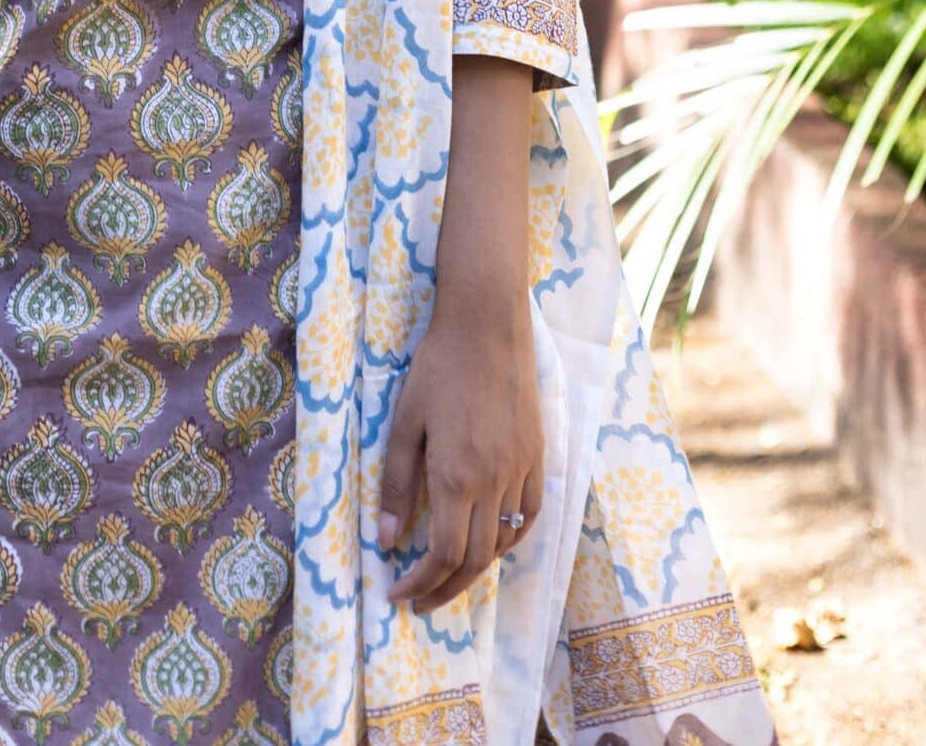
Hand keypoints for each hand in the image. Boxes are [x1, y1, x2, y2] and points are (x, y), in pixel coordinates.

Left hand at [376, 294, 542, 612]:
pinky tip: (493, 541)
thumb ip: (397, 484)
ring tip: (449, 576)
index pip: (444, 555)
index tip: (398, 595)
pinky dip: (512, 538)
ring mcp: (522, 470)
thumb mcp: (405, 422)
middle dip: (446, 589)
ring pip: (505, 542)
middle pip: (476, 560)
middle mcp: (495, 483)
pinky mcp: (538, 455)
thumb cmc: (437, 367)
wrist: (487, 324)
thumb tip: (387, 540)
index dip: (421, 583)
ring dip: (477, 569)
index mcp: (457, 477)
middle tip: (420, 600)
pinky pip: (531, 514)